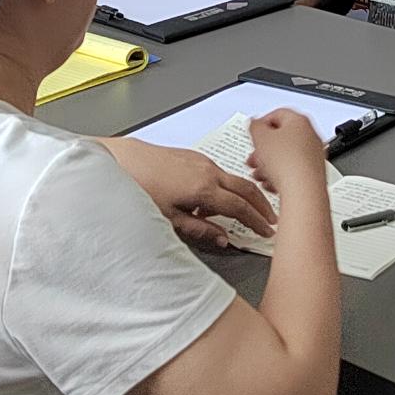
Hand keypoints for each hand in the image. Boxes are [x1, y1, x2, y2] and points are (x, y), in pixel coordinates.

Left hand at [106, 139, 276, 249]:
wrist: (121, 160)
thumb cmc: (140, 188)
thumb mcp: (169, 219)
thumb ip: (199, 230)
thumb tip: (222, 238)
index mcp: (204, 189)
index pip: (241, 208)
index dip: (257, 221)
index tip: (267, 231)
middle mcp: (207, 171)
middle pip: (246, 188)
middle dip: (263, 205)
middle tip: (272, 219)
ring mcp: (201, 161)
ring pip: (235, 178)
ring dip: (248, 194)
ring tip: (252, 210)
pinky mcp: (193, 156)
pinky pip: (221, 172)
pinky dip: (231, 185)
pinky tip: (221, 197)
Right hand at [245, 108, 329, 199]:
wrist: (304, 192)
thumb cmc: (287, 163)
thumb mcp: (260, 139)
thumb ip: (254, 126)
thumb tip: (255, 122)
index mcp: (300, 121)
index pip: (277, 114)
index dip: (261, 125)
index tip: (253, 134)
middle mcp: (311, 135)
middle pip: (282, 137)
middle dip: (264, 149)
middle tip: (254, 157)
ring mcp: (315, 155)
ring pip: (287, 155)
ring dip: (270, 164)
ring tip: (260, 174)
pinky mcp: (315, 173)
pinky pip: (294, 170)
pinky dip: (281, 175)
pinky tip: (271, 183)